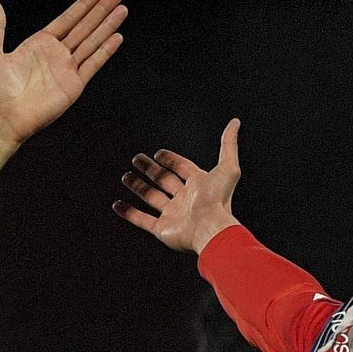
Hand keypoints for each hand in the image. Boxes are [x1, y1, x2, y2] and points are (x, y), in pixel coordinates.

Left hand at [0, 0, 126, 145]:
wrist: (3, 119)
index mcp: (39, 44)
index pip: (67, 19)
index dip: (83, 5)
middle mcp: (56, 54)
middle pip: (84, 27)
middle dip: (101, 10)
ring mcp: (66, 69)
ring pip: (92, 41)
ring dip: (107, 25)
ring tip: (122, 9)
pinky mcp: (73, 85)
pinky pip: (93, 64)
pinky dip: (105, 51)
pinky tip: (116, 37)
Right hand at [113, 118, 243, 253]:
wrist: (211, 228)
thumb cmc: (220, 199)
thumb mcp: (227, 167)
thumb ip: (229, 144)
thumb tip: (235, 122)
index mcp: (199, 185)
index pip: (182, 168)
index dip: (170, 159)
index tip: (158, 153)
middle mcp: (185, 199)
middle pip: (164, 181)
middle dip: (149, 169)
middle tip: (136, 159)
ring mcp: (173, 215)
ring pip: (151, 198)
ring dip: (138, 187)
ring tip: (125, 176)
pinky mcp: (163, 229)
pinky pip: (142, 220)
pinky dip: (129, 213)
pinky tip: (117, 204)